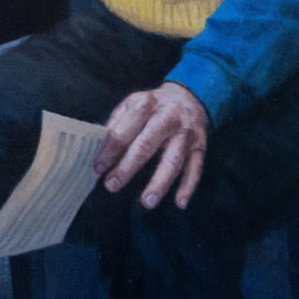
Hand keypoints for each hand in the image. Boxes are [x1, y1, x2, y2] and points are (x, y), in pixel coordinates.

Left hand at [95, 81, 209, 210]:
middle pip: (146, 145)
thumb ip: (116, 125)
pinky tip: (180, 203)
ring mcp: (186, 133)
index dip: (109, 150)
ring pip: (173, 160)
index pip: (124, 130)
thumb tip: (101, 154)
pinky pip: (196, 168)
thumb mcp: (132, 104)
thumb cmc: (154, 106)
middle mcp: (168, 117)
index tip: (98, 168)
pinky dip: (188, 186)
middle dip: (128, 167)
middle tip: (112, 186)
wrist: (190, 96)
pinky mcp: (200, 146)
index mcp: (146, 104)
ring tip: (147, 202)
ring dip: (160, 182)